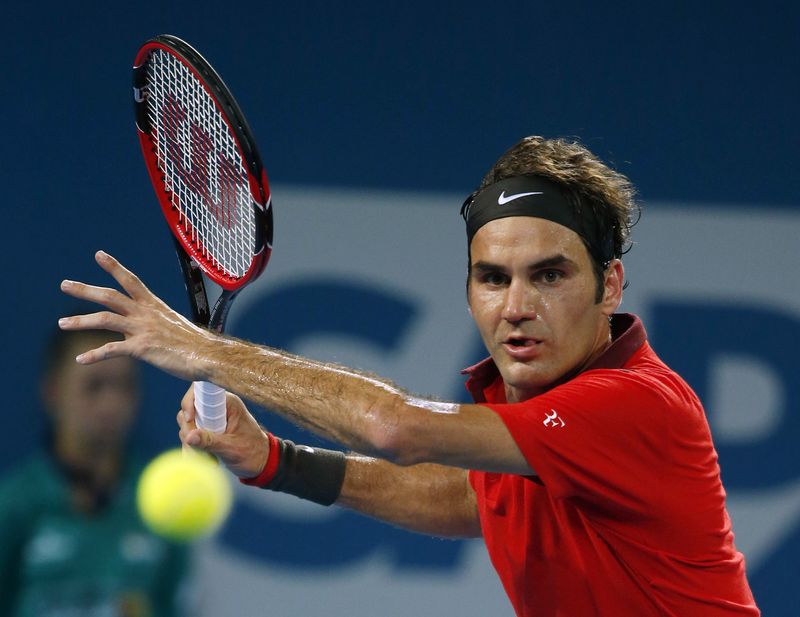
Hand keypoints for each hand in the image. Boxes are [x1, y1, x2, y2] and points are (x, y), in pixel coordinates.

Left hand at [59, 251, 214, 380]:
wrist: (208, 355)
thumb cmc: (195, 344)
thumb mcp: (175, 327)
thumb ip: (158, 326)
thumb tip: (154, 332)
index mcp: (154, 305)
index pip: (131, 280)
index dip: (114, 266)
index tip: (99, 255)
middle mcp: (146, 313)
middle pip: (109, 295)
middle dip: (85, 289)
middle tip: (64, 284)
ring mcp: (143, 329)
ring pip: (105, 319)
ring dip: (80, 320)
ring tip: (62, 323)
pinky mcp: (142, 348)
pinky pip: (111, 350)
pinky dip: (94, 355)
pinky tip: (80, 360)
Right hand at [178, 387, 268, 477]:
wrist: (261, 463)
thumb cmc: (252, 452)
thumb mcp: (231, 448)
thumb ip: (210, 441)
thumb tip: (188, 436)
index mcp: (227, 403)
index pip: (201, 389)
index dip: (189, 401)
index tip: (189, 419)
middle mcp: (218, 408)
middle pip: (189, 409)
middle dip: (189, 429)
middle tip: (197, 447)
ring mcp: (211, 419)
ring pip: (188, 424)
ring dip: (190, 442)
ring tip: (206, 457)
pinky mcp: (207, 430)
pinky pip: (191, 435)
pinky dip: (193, 448)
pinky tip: (205, 459)